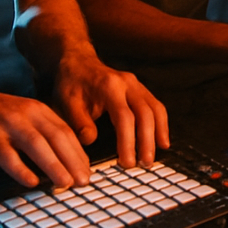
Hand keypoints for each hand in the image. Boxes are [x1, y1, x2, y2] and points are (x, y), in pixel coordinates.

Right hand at [0, 80, 91, 188]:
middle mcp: (26, 114)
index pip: (66, 132)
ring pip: (37, 145)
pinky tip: (30, 182)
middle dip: (74, 160)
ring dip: (54, 165)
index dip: (79, 153)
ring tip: (65, 184)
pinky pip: (6, 154)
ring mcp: (7, 124)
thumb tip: (58, 160)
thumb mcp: (20, 117)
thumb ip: (38, 133)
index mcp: (37, 109)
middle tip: (85, 182)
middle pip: (57, 137)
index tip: (88, 172)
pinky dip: (20, 169)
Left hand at [53, 52, 169, 168]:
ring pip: (155, 108)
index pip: (124, 116)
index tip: (127, 162)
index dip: (128, 141)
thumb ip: (79, 123)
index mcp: (109, 86)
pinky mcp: (140, 88)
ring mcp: (136, 84)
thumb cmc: (71, 84)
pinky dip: (160, 123)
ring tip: (155, 155)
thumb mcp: (66, 103)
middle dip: (147, 140)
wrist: (77, 62)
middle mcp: (127, 83)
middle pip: (145, 113)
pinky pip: (155, 106)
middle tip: (145, 164)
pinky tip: (161, 140)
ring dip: (158, 133)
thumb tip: (90, 141)